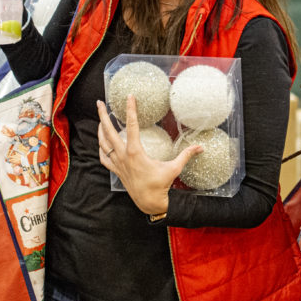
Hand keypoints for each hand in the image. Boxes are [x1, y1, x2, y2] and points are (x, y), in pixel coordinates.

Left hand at [96, 97, 201, 216]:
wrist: (149, 203)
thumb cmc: (161, 185)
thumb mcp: (174, 168)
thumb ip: (186, 155)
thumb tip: (200, 147)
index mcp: (136, 152)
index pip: (132, 126)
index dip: (131, 110)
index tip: (130, 97)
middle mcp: (124, 156)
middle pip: (109, 132)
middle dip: (104, 116)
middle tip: (100, 102)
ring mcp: (118, 164)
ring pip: (104, 143)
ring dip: (100, 129)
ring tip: (100, 118)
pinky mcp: (117, 171)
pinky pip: (104, 158)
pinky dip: (101, 148)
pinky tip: (102, 143)